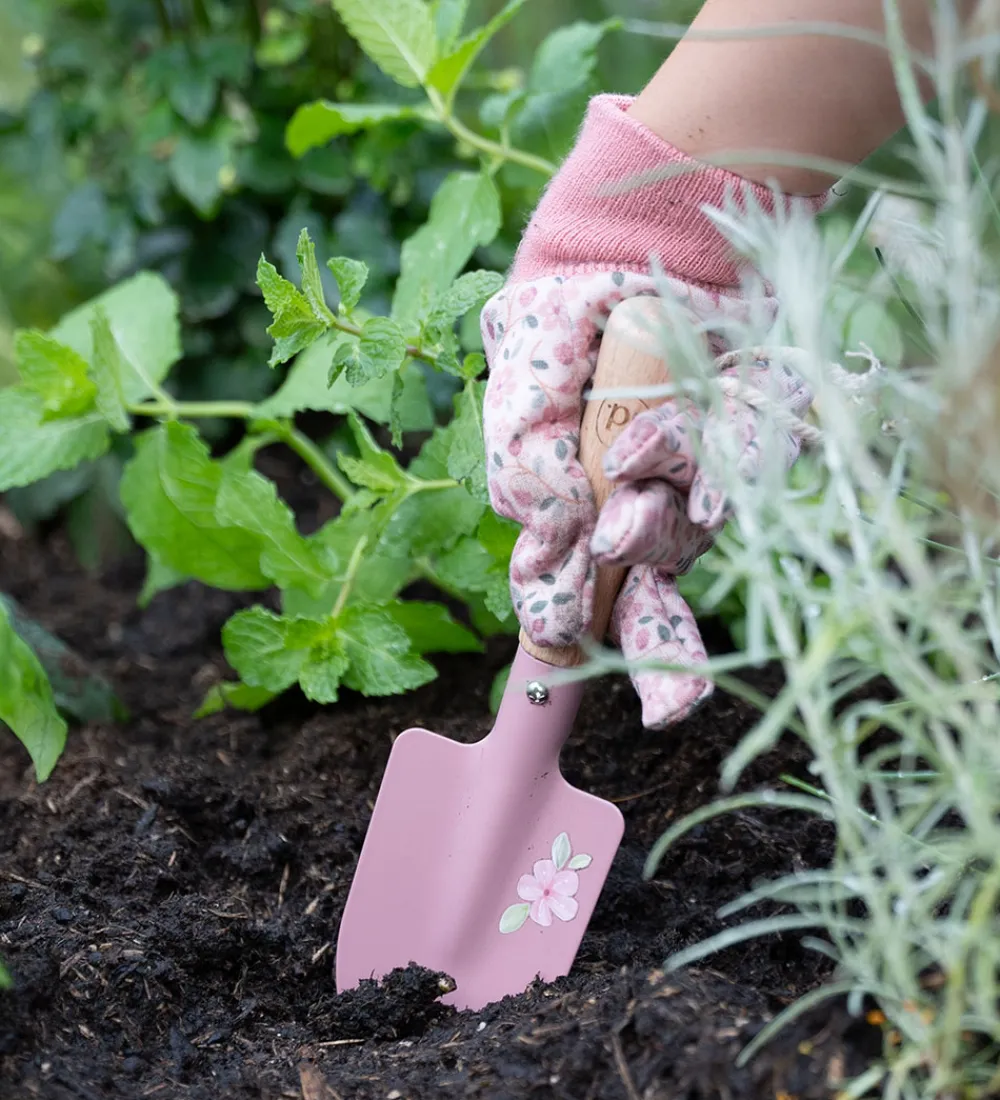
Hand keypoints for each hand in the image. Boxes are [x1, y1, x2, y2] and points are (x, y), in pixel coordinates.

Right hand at [480, 94, 820, 728]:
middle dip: (657, 655)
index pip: (568, 593)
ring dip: (653, 538)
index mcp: (577, 515)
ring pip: (686, 539)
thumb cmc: (554, 336)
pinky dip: (712, 471)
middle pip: (649, 598)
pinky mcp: (744, 439)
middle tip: (666, 706)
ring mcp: (694, 481)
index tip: (549, 690)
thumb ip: (523, 465)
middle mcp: (640, 511)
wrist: (619, 252)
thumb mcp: (517, 395)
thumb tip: (558, 526)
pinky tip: (681, 470)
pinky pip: (739, 470)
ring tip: (624, 517)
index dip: (560, 641)